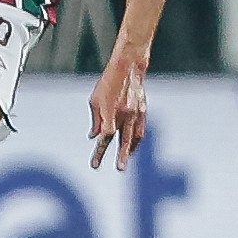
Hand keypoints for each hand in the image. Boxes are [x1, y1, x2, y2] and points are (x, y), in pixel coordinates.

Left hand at [88, 51, 147, 170]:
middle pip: (123, 140)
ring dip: (129, 150)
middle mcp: (125, 114)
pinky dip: (136, 140)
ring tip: (124, 161)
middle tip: (120, 169)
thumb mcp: (95, 100)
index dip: (100, 151)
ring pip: (134, 137)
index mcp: (111, 112)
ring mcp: (136, 113)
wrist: (128, 68)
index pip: (105, 136)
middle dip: (121, 156)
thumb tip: (94, 137)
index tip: (95, 164)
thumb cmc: (107, 83)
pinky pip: (141, 130)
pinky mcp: (143, 111)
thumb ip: (95, 120)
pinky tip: (131, 147)